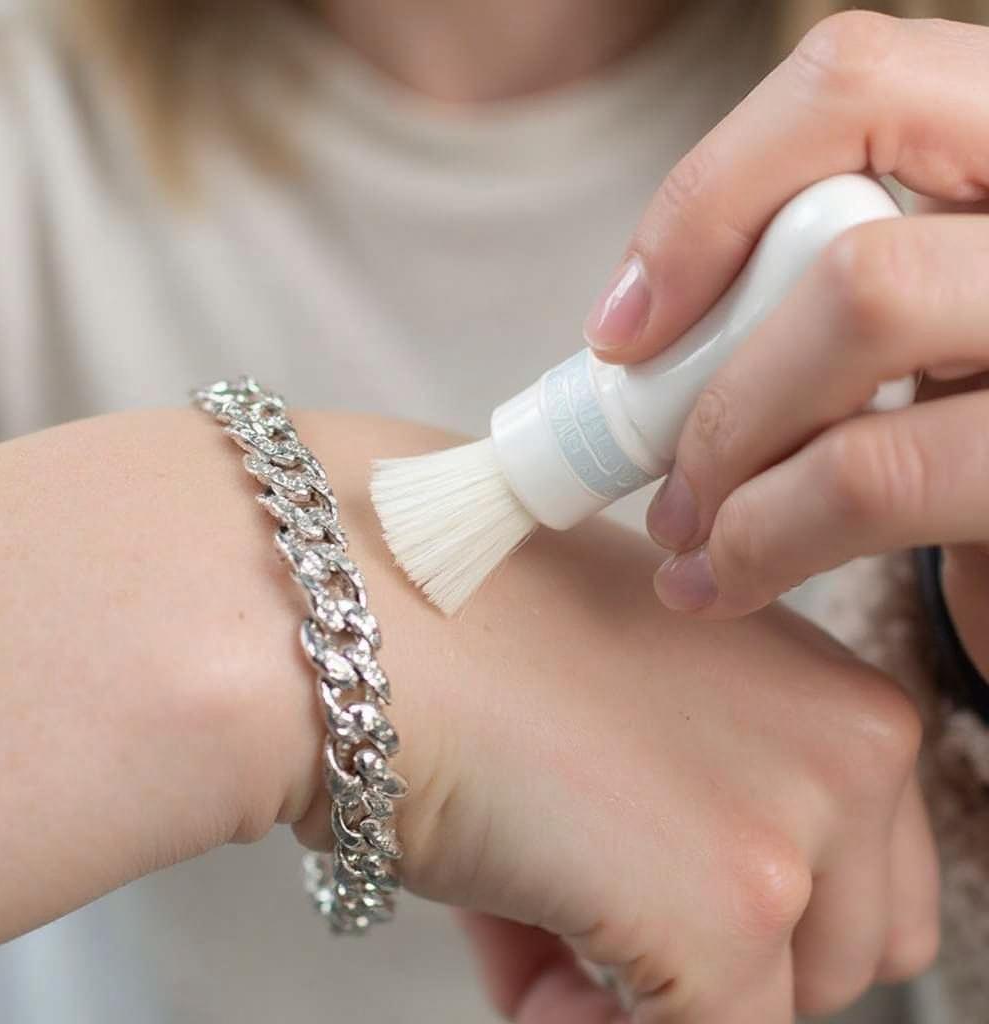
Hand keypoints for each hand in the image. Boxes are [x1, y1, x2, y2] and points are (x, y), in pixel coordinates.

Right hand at [0, 408, 935, 1019]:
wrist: (350, 603)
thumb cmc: (467, 622)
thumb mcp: (625, 678)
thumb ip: (696, 776)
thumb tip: (678, 894)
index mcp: (832, 682)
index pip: (862, 867)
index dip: (751, 903)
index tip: (640, 883)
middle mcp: (852, 743)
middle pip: (843, 948)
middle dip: (714, 957)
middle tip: (581, 912)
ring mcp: (797, 825)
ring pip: (784, 1007)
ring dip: (655, 990)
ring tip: (538, 914)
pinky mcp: (728, 909)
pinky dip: (592, 1020)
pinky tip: (516, 945)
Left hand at [581, 11, 988, 667]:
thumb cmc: (962, 416)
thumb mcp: (912, 319)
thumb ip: (811, 284)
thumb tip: (634, 329)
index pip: (851, 85)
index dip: (709, 199)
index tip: (621, 328)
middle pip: (848, 241)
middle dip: (716, 387)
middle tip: (658, 473)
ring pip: (862, 319)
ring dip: (730, 463)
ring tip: (687, 539)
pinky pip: (879, 477)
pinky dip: (766, 540)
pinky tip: (726, 582)